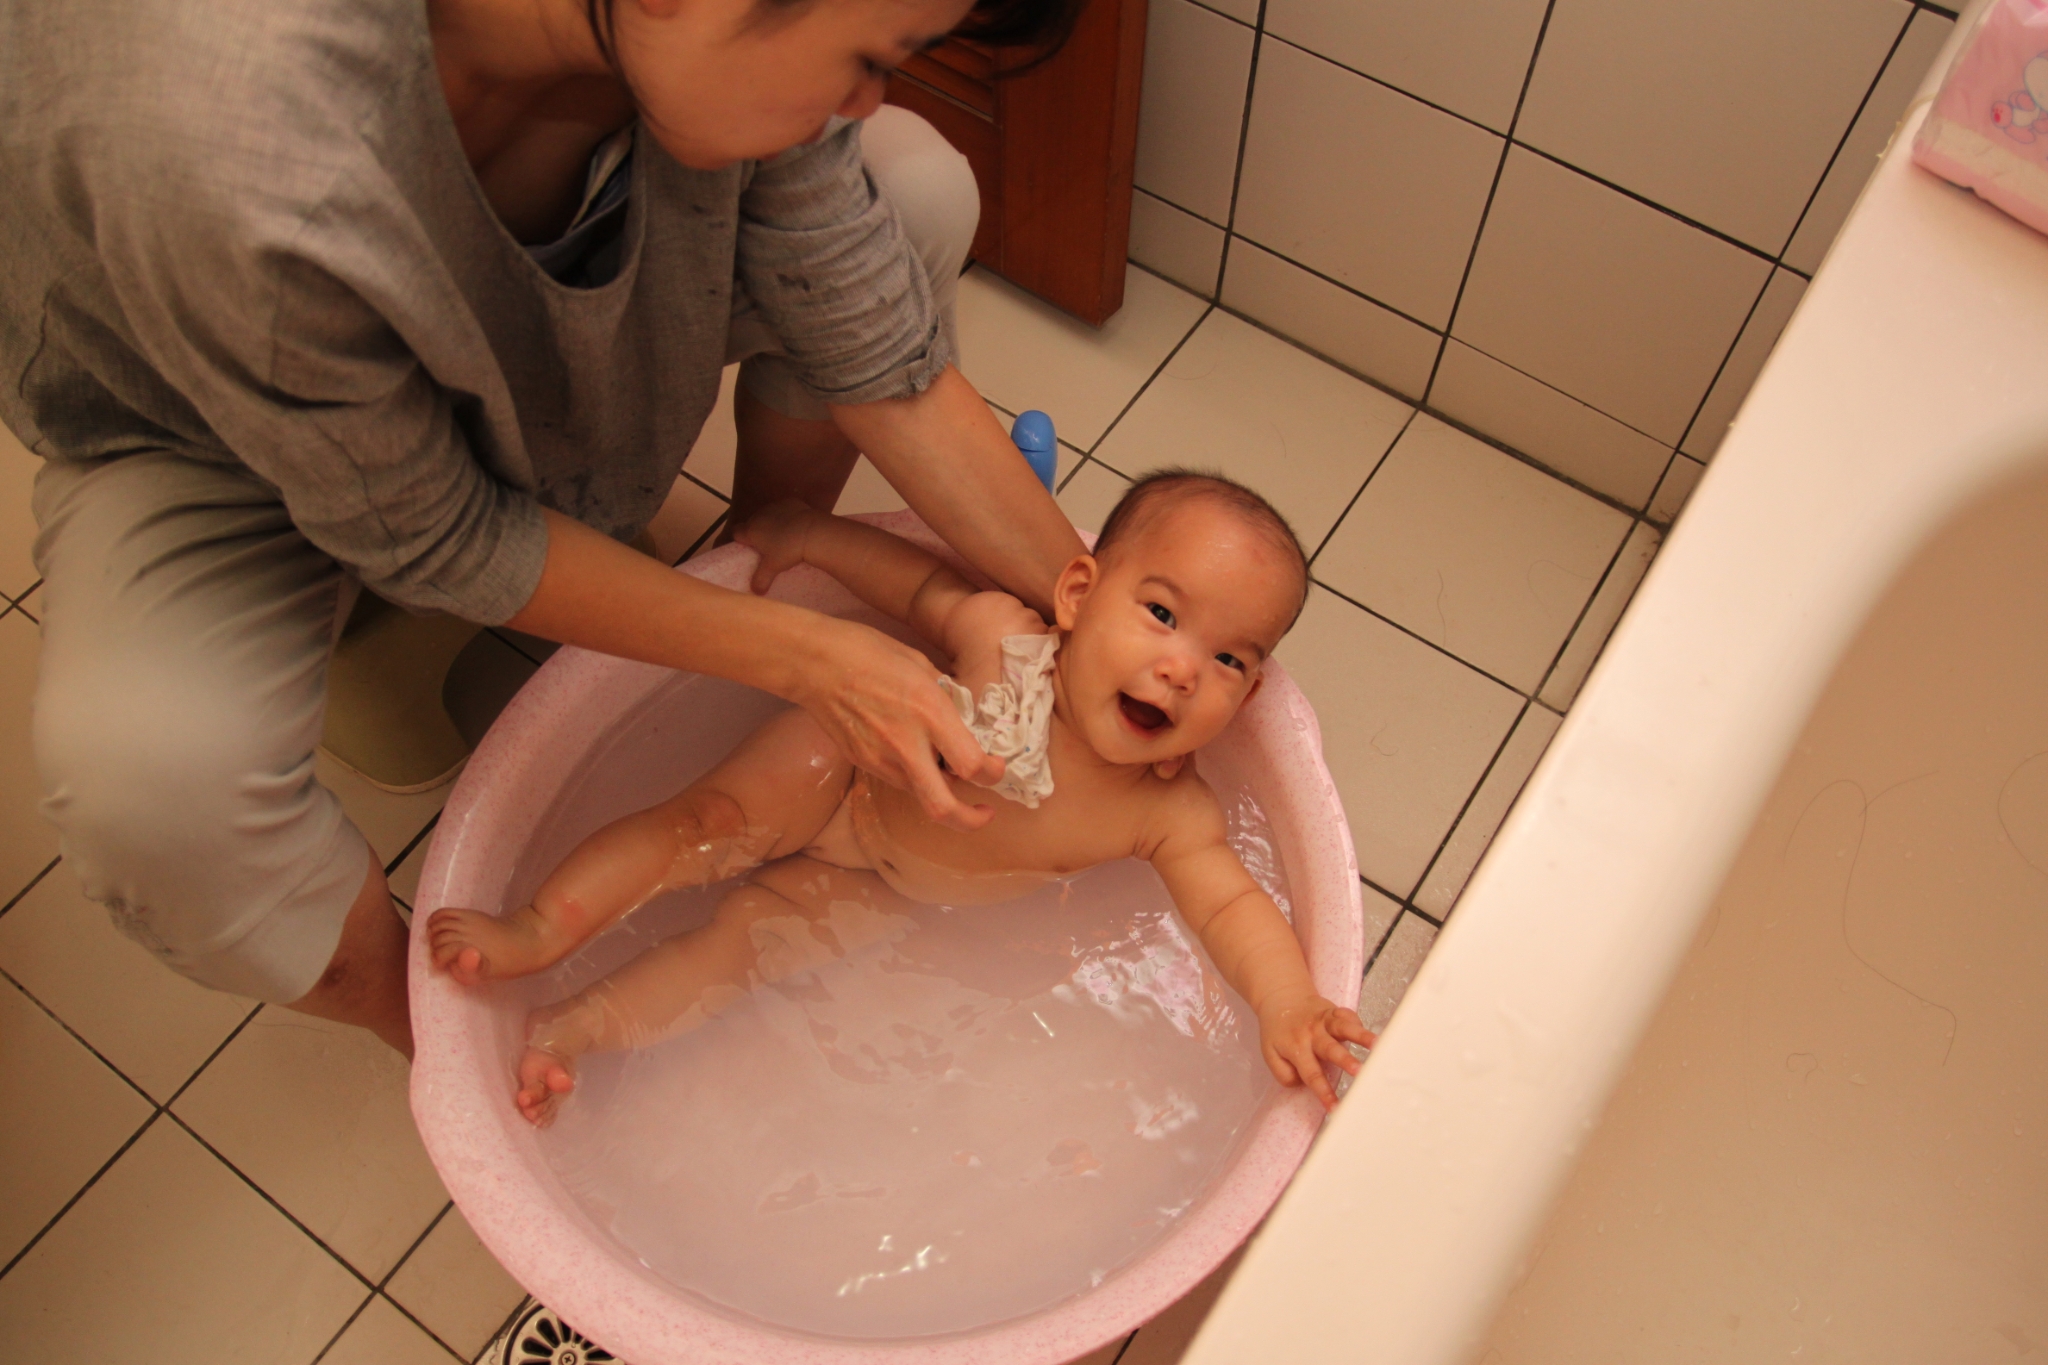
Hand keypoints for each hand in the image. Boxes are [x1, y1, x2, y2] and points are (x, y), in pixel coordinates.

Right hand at [734, 499, 821, 594]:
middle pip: (752, 523)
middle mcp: (759, 515)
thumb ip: (761, 579)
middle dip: (757, 532)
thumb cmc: (788, 550)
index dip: (741, 540)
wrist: (812, 532)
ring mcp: (775, 506)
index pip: (736, 532)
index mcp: (751, 530)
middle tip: (768, 546)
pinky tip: (796, 525)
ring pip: (768, 514)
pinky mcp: (790, 501)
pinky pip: (784, 509)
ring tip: (784, 536)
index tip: (749, 549)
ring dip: (772, 523)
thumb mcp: (773, 568)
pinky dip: (787, 515)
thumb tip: (756, 591)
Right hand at [797, 616, 1007, 830]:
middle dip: (970, 819)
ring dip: (942, 792)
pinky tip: (917, 755)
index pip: (971, 765)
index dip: (992, 773)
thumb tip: (963, 721)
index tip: (996, 766)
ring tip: (949, 771)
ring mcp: (880, 759)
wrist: (815, 663)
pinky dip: (917, 777)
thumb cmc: (870, 652)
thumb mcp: (922, 666)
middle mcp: (906, 744)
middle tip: (985, 813)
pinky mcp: (863, 763)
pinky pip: (900, 781)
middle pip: (943, 807)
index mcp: (929, 712)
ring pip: (922, 796)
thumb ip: (946, 700)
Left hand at [1256, 993, 1375, 1111]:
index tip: (1336, 1109)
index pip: (1312, 1075)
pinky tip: (1371, 1032)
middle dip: (1346, 1061)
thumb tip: (1304, 1084)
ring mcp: (1324, 1021)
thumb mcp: (1270, 1054)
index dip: (1324, 1093)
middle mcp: (1312, 1035)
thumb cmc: (1278, 1031)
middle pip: (1331, 1050)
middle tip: (1360, 1072)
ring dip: (1361, 1036)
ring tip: (1378, 1045)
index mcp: (1296, 1049)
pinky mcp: (1333, 1011)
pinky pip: (1347, 1015)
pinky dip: (1358, 1022)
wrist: (1280, 997)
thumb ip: (1284, 1073)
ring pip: (1344, 1028)